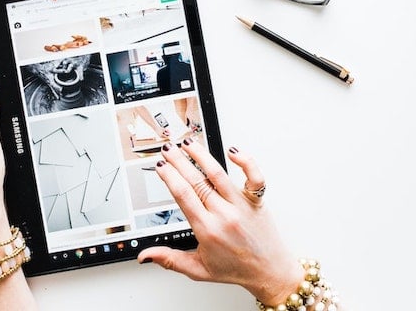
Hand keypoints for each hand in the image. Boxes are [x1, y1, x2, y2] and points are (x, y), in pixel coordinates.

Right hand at [137, 141, 303, 306]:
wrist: (269, 272)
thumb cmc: (236, 269)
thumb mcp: (198, 270)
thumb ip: (170, 260)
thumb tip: (146, 256)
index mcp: (207, 230)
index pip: (183, 196)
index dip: (170, 177)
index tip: (161, 167)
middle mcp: (224, 214)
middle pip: (196, 181)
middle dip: (179, 161)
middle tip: (168, 149)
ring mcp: (241, 205)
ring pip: (219, 174)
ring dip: (202, 156)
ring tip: (189, 143)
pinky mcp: (256, 201)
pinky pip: (254, 177)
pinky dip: (246, 162)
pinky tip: (233, 151)